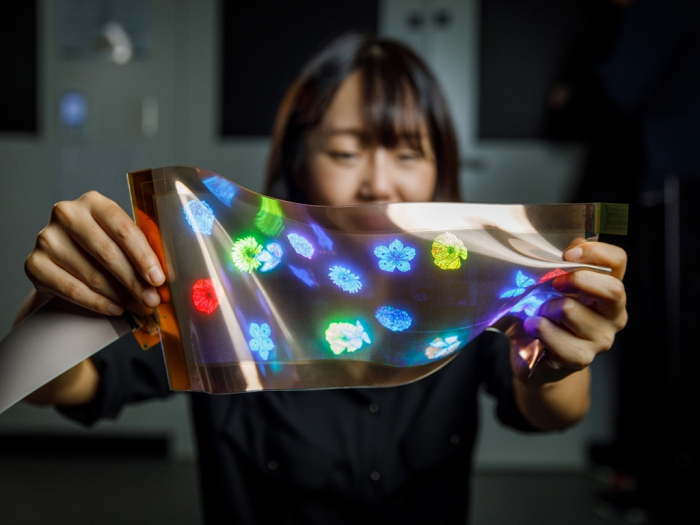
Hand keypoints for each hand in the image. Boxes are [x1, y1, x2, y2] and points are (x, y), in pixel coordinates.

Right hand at [24, 191, 164, 315]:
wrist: (64, 262)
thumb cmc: (102, 248)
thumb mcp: (122, 240)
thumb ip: (142, 251)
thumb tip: (164, 279)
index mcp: (94, 202)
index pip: (123, 229)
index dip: (144, 257)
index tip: (159, 279)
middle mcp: (67, 214)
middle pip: (108, 253)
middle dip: (134, 281)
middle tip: (152, 300)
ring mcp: (47, 238)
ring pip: (92, 274)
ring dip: (120, 296)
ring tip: (138, 307)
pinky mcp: (34, 264)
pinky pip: (71, 289)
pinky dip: (97, 303)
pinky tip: (115, 309)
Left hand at [518, 239, 627, 383]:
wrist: (529, 349)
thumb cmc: (542, 311)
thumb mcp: (549, 282)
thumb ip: (560, 264)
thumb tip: (561, 252)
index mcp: (607, 288)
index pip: (617, 261)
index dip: (594, 252)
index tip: (567, 255)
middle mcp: (613, 313)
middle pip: (612, 289)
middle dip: (577, 280)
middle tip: (553, 284)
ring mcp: (601, 338)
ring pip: (570, 310)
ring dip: (545, 308)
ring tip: (539, 313)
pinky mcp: (582, 358)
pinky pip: (554, 336)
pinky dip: (537, 328)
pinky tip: (533, 328)